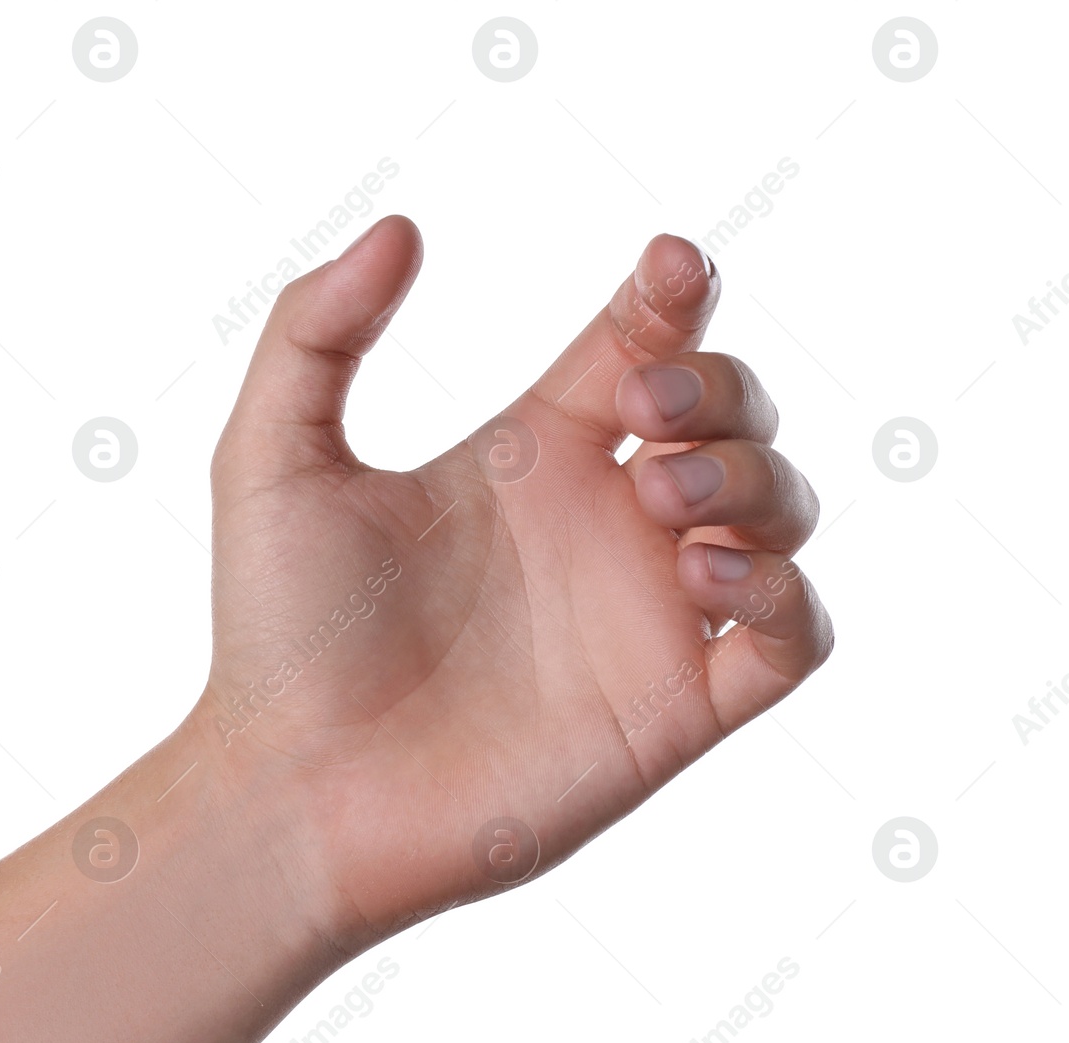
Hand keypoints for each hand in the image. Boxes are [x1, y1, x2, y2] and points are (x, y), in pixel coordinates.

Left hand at [191, 217, 832, 947]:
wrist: (294, 790)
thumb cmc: (277, 634)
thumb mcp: (273, 457)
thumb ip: (316, 330)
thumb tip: (403, 226)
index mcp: (528, 457)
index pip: (644, 345)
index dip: (676, 296)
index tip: (662, 271)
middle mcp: (599, 527)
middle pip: (731, 415)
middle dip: (720, 385)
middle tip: (640, 411)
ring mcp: (645, 618)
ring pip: (781, 511)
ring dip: (752, 477)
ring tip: (658, 496)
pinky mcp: (674, 710)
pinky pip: (795, 637)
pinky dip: (787, 591)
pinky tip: (704, 574)